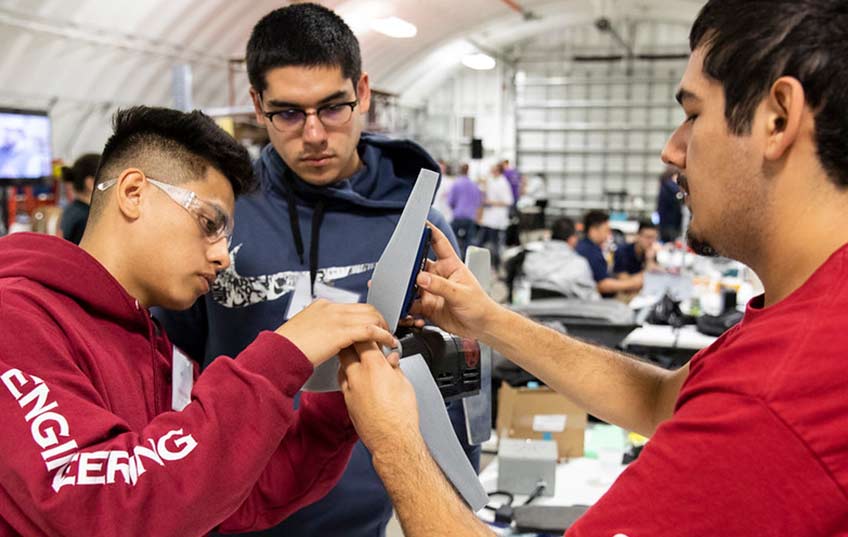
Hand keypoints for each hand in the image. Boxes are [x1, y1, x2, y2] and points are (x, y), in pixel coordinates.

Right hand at [275, 300, 395, 366]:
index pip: (353, 307)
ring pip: (371, 316)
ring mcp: (336, 318)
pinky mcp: (341, 332)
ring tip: (387, 339)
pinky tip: (387, 342)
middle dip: (379, 320)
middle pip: (366, 308)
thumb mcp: (305, 331)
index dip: (366, 316)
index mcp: (323, 306)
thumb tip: (329, 337)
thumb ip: (320, 329)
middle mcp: (332, 308)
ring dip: (383, 328)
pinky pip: (370, 330)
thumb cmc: (288, 346)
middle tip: (384, 332)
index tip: (372, 325)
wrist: (279, 352)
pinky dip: (382, 335)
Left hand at [338, 342, 417, 453]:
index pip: (364, 338)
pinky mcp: (346, 401)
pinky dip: (348, 374)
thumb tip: (391, 361)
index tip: (373, 334)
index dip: (368, 333)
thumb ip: (395, 367)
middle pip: (347, 348)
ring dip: (348, 358)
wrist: (392, 440)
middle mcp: (358, 375)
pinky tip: (356, 377)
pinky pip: (342, 381)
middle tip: (361, 341)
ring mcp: (349, 388)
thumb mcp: (404, 384)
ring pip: (341, 364)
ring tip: (359, 359)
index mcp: (375, 366)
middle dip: (353, 342)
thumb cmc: (401, 415)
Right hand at [409, 224, 499, 339]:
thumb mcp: (461, 293)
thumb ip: (440, 286)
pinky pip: (412, 304)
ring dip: (405, 291)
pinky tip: (412, 313)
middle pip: (418, 265)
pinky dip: (408, 308)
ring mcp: (432, 291)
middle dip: (407, 267)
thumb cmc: (479, 306)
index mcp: (450, 265)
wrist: (481, 327)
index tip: (418, 222)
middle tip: (400, 271)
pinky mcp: (427, 306)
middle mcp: (439, 276)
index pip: (438, 243)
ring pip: (411, 286)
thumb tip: (421, 278)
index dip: (429, 231)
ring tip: (401, 296)